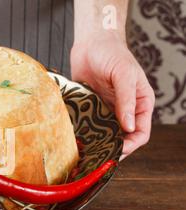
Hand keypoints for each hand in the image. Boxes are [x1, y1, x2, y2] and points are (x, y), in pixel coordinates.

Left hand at [70, 31, 154, 159]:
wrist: (90, 43)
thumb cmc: (112, 54)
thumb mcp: (124, 75)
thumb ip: (127, 100)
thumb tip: (129, 128)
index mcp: (140, 103)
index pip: (141, 133)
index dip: (131, 145)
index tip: (117, 151)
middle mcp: (125, 110)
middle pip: (123, 138)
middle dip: (112, 148)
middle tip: (98, 157)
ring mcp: (107, 110)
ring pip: (105, 134)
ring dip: (98, 143)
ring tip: (86, 152)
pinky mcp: (91, 108)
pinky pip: (90, 125)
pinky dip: (85, 133)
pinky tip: (76, 140)